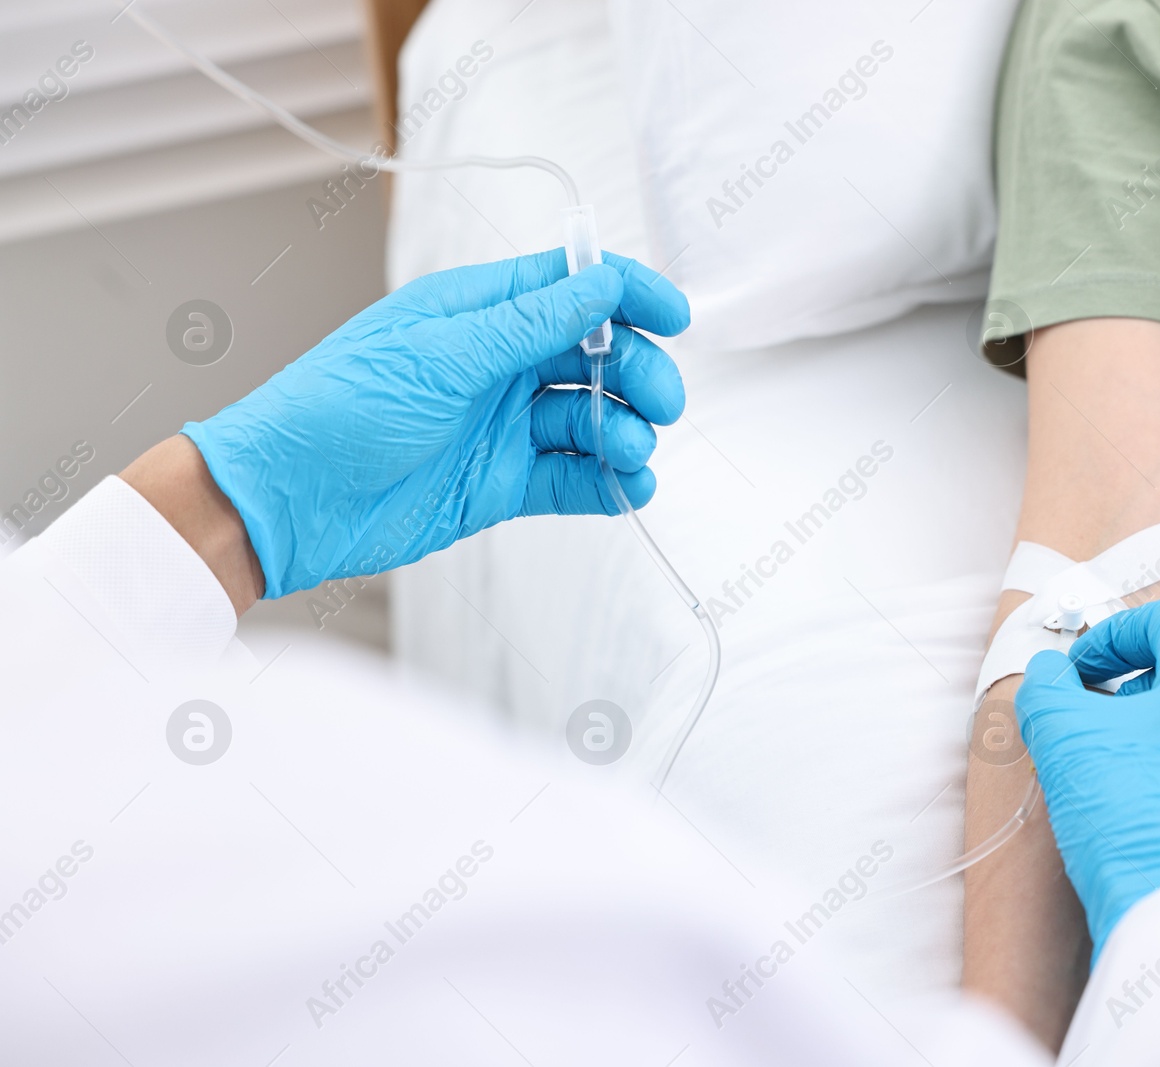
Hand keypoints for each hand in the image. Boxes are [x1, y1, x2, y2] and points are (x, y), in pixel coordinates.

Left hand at [180, 249, 689, 599]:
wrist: (287, 501)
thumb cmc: (336, 408)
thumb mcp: (440, 353)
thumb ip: (529, 323)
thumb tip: (601, 284)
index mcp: (478, 312)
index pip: (572, 286)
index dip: (629, 295)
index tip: (674, 317)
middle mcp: (497, 364)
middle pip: (596, 355)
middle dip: (638, 373)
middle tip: (660, 402)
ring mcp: (503, 425)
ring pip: (591, 418)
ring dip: (625, 432)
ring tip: (632, 452)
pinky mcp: (503, 483)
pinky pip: (573, 476)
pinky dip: (608, 482)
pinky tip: (627, 487)